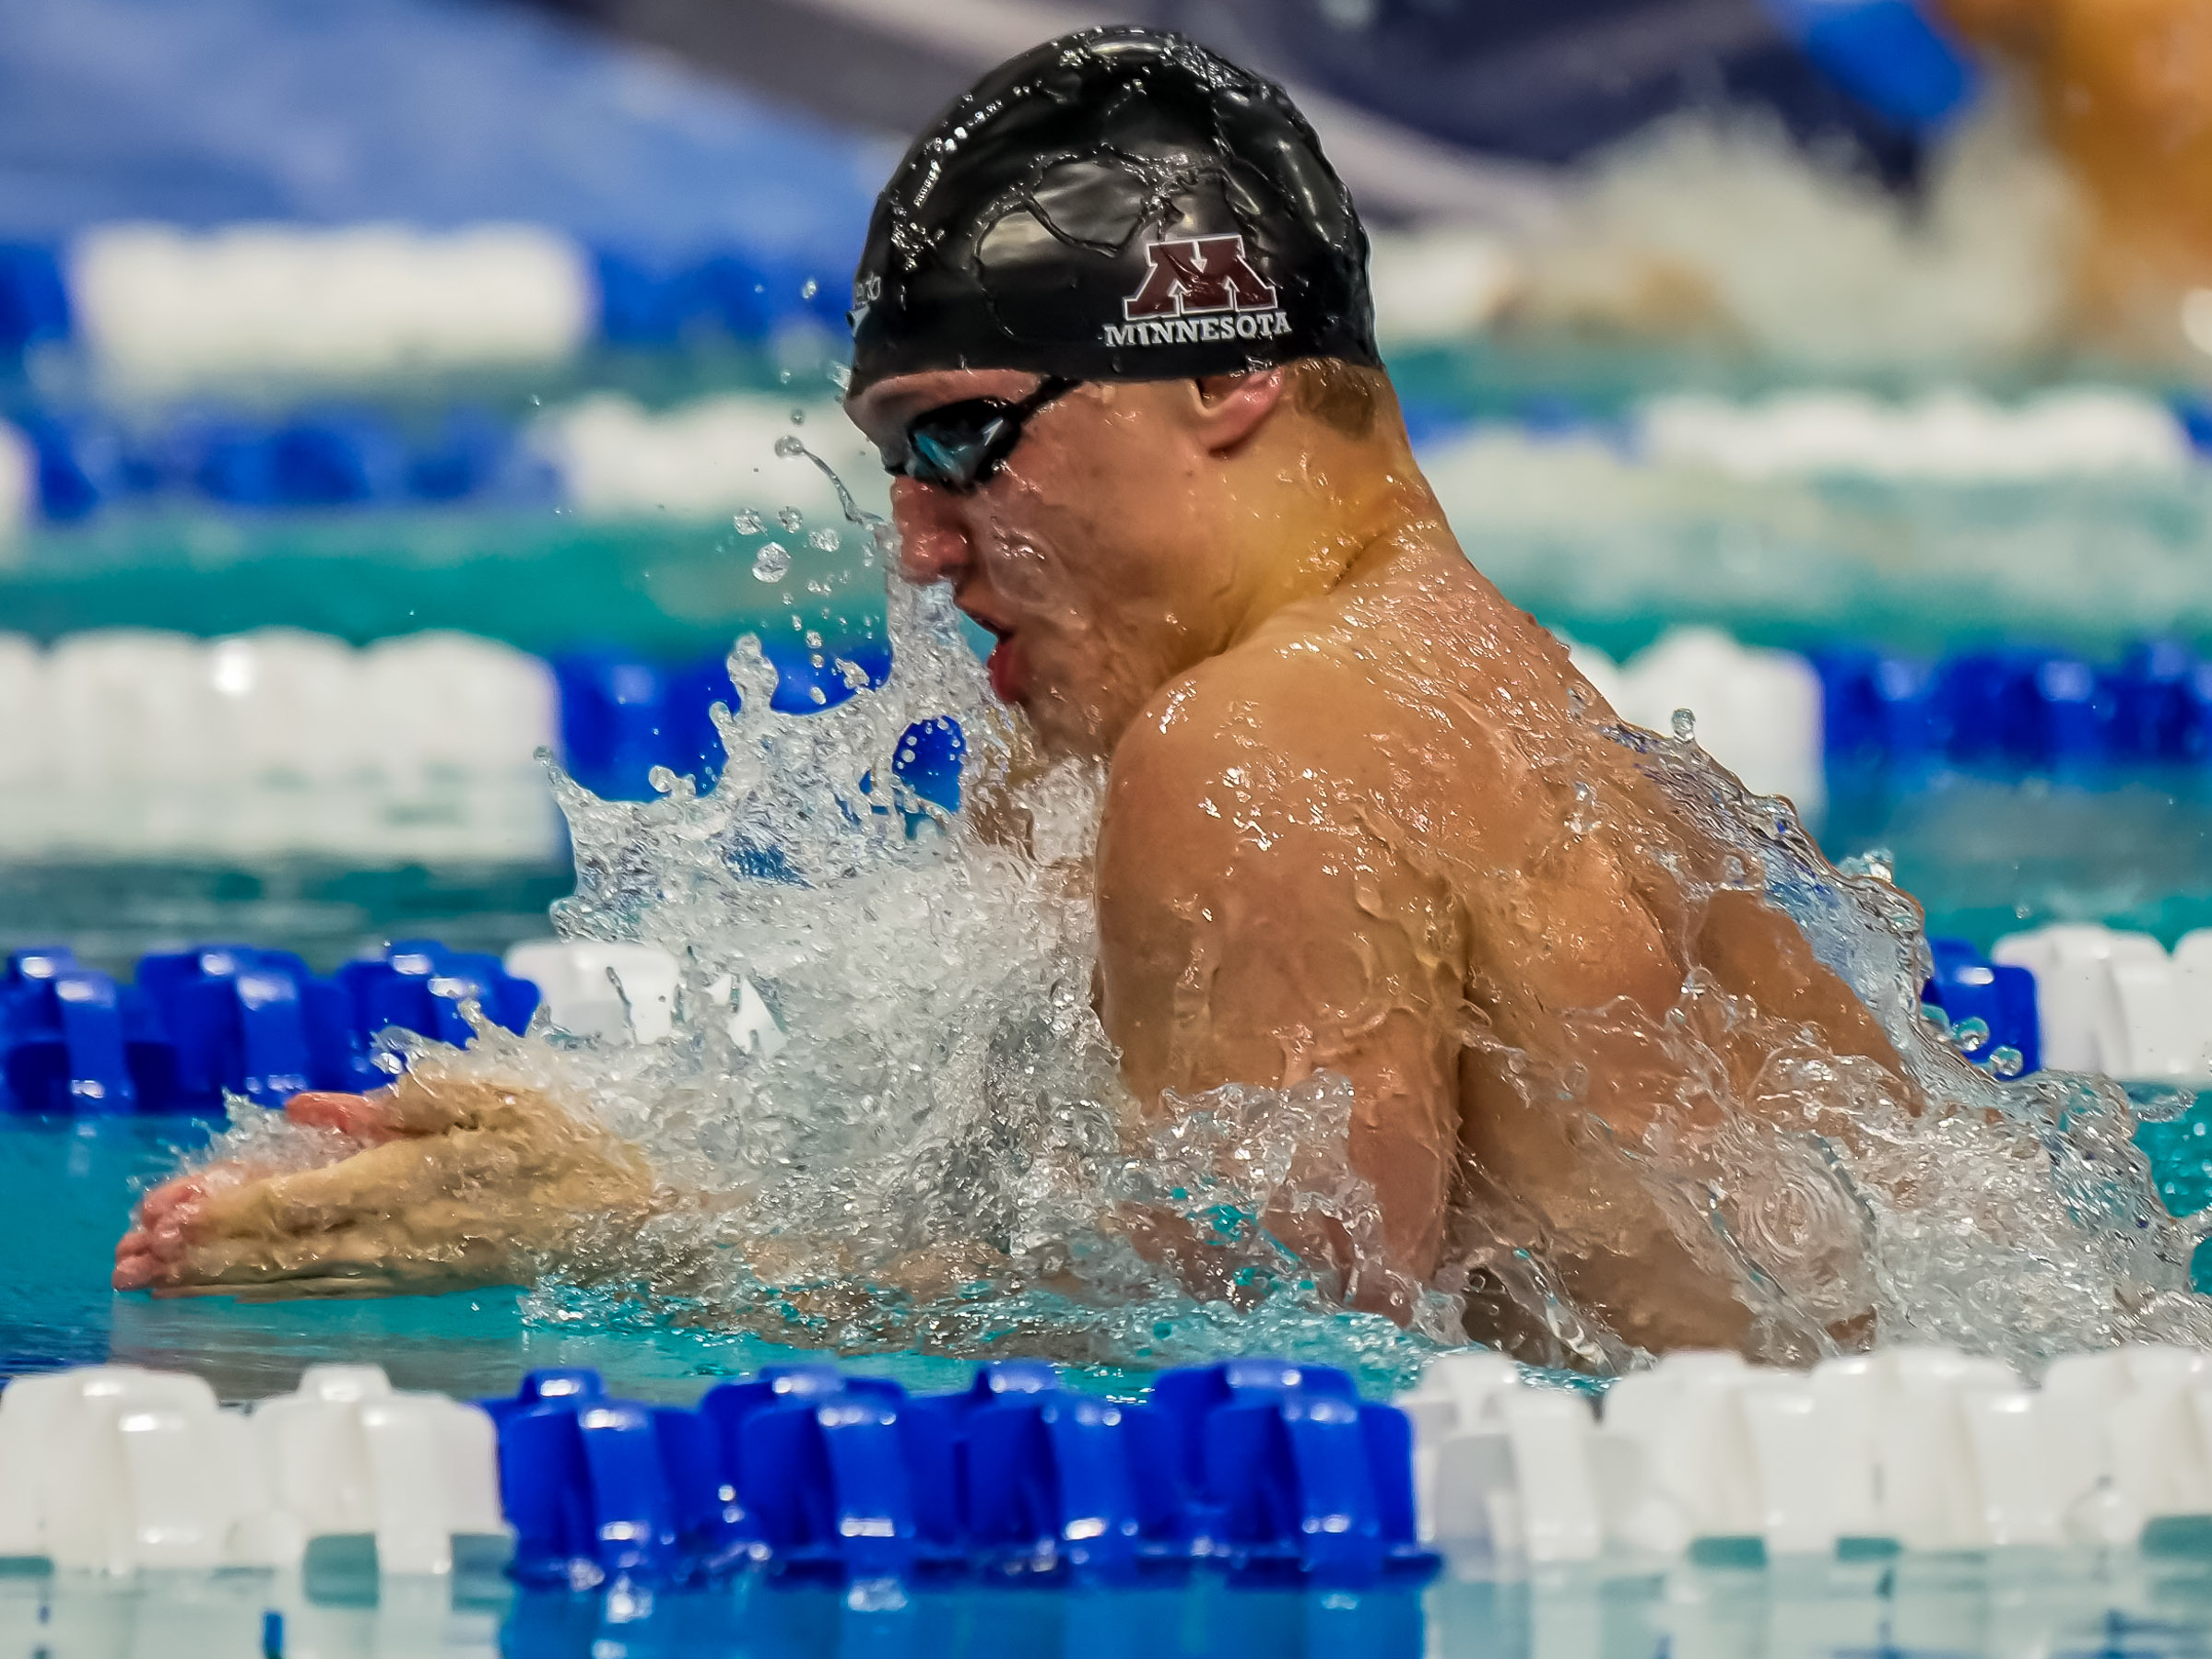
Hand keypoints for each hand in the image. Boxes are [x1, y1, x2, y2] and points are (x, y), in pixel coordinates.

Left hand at [113, 1065, 655, 1297]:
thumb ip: (400, 1101)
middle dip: (200, 1250)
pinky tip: (239, 1285)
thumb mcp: (494, 1096)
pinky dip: (272, 1285)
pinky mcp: (420, 1278)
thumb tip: (310, 1106)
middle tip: (130, 1253)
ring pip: (296, 1275)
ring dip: (222, 1275)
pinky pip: (331, 1285)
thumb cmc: (571, 1144)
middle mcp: (398, 1234)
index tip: (162, 1212)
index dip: (220, 1208)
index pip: (293, 1200)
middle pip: (278, 1247)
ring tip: (159, 1275)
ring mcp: (408, 1264)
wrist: (632, 1221)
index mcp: (411, 1180)